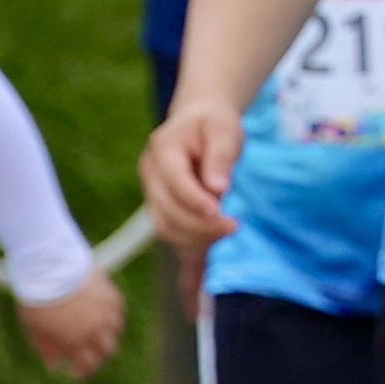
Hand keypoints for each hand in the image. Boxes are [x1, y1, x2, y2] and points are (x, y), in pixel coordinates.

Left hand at [19, 271, 127, 378]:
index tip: (79, 372)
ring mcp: (105, 310)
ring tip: (97, 331)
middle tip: (92, 354)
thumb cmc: (36, 299)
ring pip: (116, 330)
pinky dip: (113, 313)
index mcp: (76, 340)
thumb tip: (55, 367)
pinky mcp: (110, 292)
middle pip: (108, 350)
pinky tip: (103, 312)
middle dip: (100, 355)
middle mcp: (96, 328)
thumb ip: (47, 349)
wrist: (47, 267)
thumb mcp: (35, 329)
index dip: (84, 371)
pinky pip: (118, 309)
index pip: (89, 365)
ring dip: (108, 333)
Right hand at [140, 101, 242, 248]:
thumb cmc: (214, 125)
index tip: (220, 213)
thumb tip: (217, 189)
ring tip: (227, 231)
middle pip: (167, 210)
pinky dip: (189, 247)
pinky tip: (206, 259)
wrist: (198, 124)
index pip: (175, 181)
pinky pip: (171, 234)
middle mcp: (150, 173)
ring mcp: (151, 193)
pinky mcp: (160, 208)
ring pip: (165, 228)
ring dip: (196, 238)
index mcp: (163, 148)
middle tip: (234, 226)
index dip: (194, 201)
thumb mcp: (224, 131)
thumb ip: (221, 156)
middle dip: (200, 225)